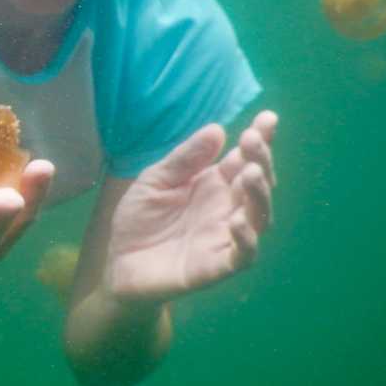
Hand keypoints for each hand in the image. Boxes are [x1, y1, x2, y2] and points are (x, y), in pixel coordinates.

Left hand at [106, 110, 277, 302]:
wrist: (118, 263)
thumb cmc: (140, 219)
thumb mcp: (155, 181)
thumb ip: (184, 159)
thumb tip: (217, 129)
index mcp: (214, 185)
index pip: (244, 160)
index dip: (260, 140)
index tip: (267, 118)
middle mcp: (227, 209)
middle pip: (257, 185)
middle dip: (261, 161)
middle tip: (252, 141)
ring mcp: (224, 238)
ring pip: (259, 218)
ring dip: (260, 195)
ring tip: (251, 173)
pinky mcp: (216, 267)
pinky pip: (242, 256)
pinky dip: (246, 240)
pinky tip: (238, 221)